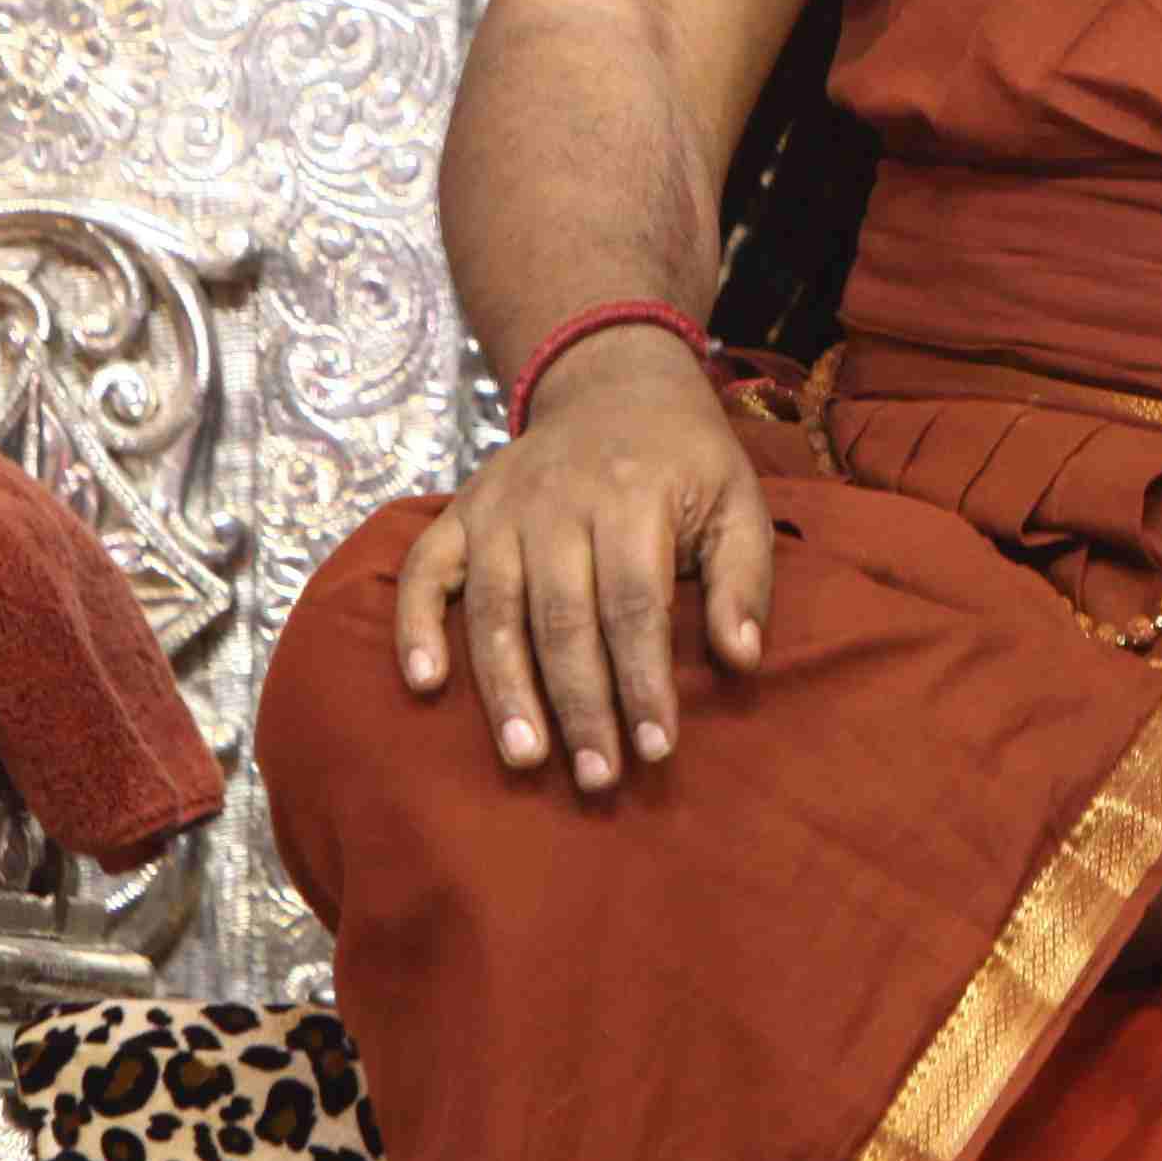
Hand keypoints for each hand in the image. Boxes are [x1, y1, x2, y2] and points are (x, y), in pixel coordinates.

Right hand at [391, 329, 772, 796]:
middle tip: (598, 778)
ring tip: (526, 759)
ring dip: (507, 690)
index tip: (656, 748)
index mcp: (632, 496)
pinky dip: (416, 626)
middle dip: (580, 706)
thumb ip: (745, 578)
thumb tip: (742, 659)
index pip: (635, 604)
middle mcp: (556, 502)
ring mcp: (499, 508)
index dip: (643, 681)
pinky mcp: (459, 513)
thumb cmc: (686, 459)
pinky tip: (425, 685)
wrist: (616, 382)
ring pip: (494, 610)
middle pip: (562, 619)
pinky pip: (425, 571)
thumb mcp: (739, 500)